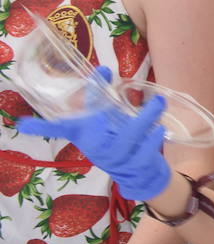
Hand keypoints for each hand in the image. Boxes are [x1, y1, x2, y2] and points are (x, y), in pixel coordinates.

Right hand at [17, 68, 170, 200]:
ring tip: (158, 103)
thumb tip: (102, 69)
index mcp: (86, 136)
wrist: (138, 174)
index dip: (43, 128)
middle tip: (139, 93)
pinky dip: (153, 139)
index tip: (23, 126)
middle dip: (110, 111)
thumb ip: (102, 96)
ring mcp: (115, 159)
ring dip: (145, 119)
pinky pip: (143, 152)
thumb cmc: (117, 140)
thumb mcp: (106, 119)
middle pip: (100, 131)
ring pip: (128, 139)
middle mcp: (96, 148)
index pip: (62, 130)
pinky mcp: (134, 166)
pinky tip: (160, 128)